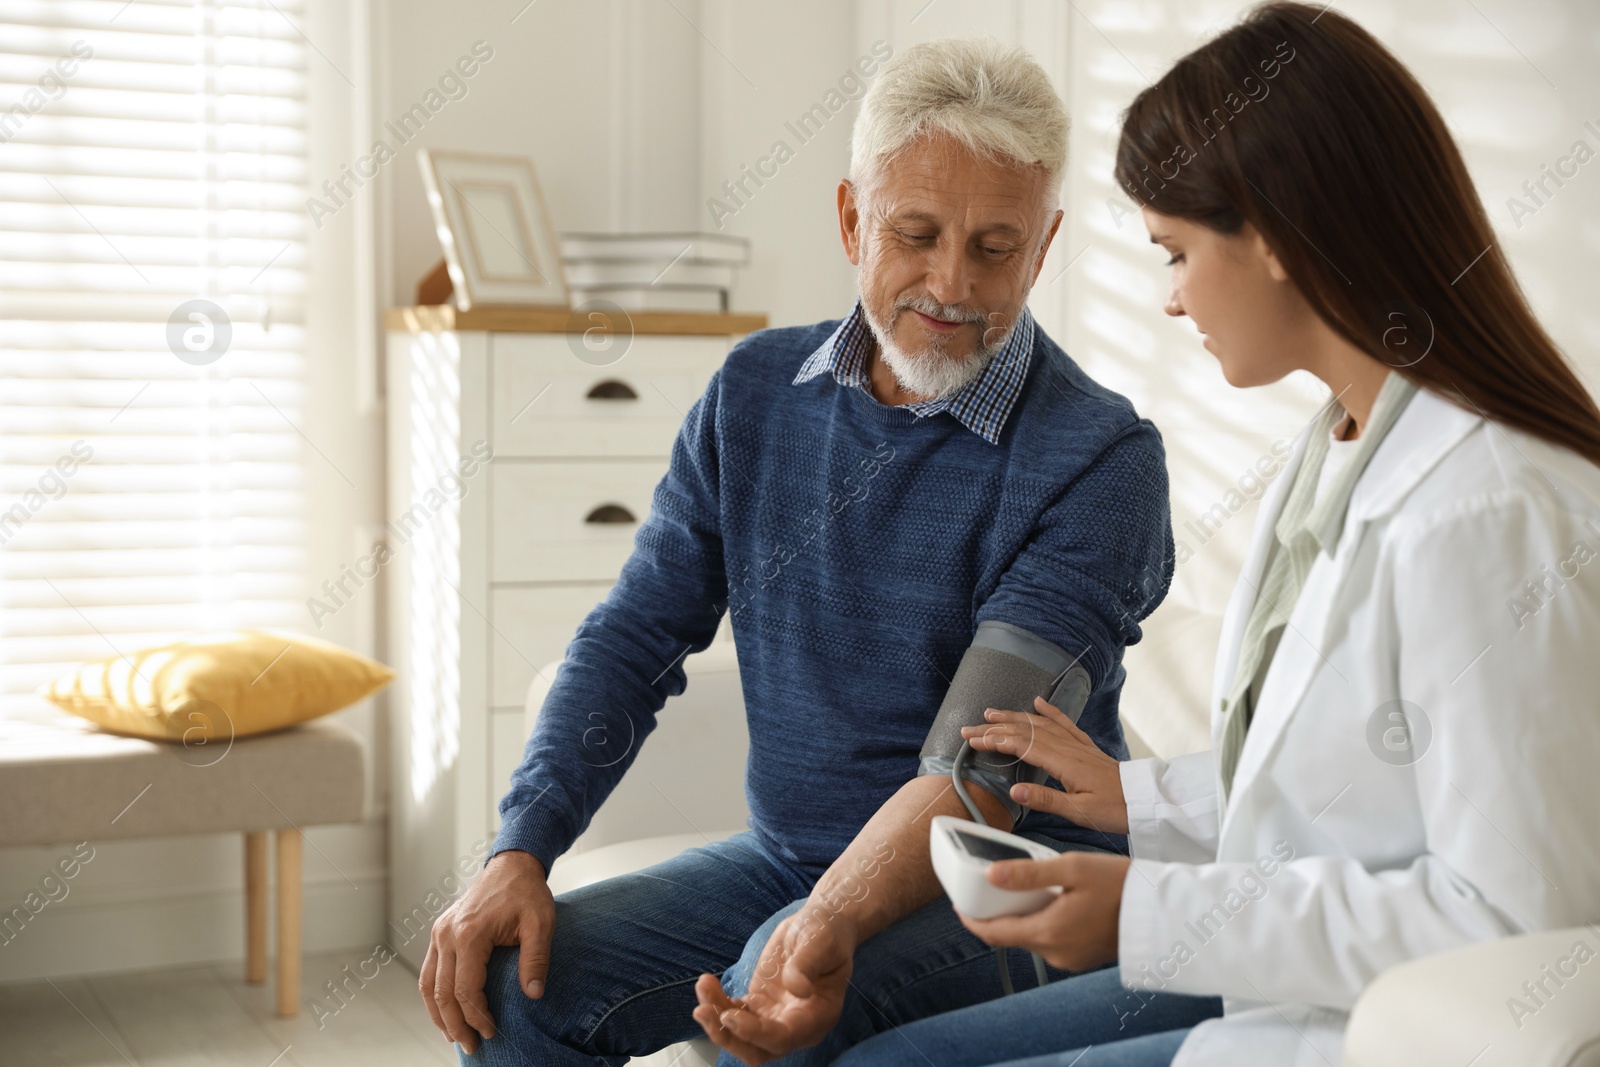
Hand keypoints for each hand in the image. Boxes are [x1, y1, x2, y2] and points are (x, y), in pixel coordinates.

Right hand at [420, 850, 554, 1054]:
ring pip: (427, 984)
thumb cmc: (527, 893)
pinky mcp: (440, 932)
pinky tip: (446, 1011)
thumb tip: (534, 995)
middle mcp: (447, 934)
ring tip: (454, 1037)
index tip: (492, 1032)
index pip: (465, 989)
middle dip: (456, 1024)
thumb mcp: (541, 923)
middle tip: (472, 1046)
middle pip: (442, 993)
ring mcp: (440, 932)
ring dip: (438, 1015)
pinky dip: (434, 995)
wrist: (512, 865)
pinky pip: (428, 971)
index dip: (477, 1016)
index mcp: (469, 934)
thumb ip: (536, 959)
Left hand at [692, 904, 854, 1064]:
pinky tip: (707, 983)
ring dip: (716, 1020)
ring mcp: (775, 1018)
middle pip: (758, 1049)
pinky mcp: (759, 1006)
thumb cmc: (825, 933)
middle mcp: (796, 1025)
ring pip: (741, 1037)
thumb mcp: (819, 941)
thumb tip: (799, 988)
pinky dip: (716, 1003)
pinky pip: (733, 1014)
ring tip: (703, 988)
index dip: (755, 1033)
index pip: (784, 1038)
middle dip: (728, 1036)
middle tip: (703, 1010)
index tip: (729, 1015)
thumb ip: (807, 964)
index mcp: (819, 1015)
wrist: (819, 926)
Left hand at [956, 851, 1130, 971]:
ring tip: (1027, 888)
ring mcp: (1070, 958)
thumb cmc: (1121, 885)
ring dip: (1023, 916)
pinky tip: (1053, 901)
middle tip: (992, 886)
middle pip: (1011, 935)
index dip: (971, 919)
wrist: (1162, 910)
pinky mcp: (1082, 957)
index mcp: (1048, 933)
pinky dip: (1044, 922)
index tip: (959, 904)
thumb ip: (1028, 874)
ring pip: (1032, 936)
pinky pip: (1052, 940)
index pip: (993, 934)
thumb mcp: (1071, 868)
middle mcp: (1055, 953)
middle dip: (998, 913)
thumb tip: (991, 875)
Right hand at [961, 695, 1129, 833]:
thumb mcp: (1080, 812)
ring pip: (1039, 724)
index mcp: (1063, 762)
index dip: (994, 741)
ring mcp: (1077, 745)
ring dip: (1013, 717)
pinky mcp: (1086, 747)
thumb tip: (1014, 790)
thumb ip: (1047, 799)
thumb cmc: (1116, 809)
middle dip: (994, 728)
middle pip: (1025, 731)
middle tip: (969, 728)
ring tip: (992, 712)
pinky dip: (1048, 711)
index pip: (1020, 745)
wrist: (1145, 801)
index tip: (972, 741)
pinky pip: (1064, 723)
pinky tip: (1037, 702)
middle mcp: (1068, 747)